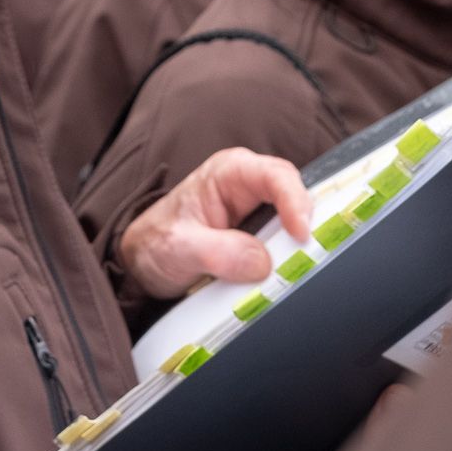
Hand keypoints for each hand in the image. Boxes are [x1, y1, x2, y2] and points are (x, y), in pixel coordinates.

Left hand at [117, 148, 312, 300]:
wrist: (144, 264)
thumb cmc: (156, 243)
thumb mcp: (178, 247)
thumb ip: (218, 253)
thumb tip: (262, 262)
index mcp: (229, 173)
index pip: (275, 176)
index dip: (295, 202)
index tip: (301, 234)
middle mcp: (248, 186)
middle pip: (294, 198)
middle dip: (305, 227)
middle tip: (308, 258)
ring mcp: (256, 214)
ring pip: (293, 225)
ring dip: (296, 249)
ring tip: (295, 271)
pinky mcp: (259, 239)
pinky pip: (284, 247)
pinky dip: (288, 262)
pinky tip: (284, 277)